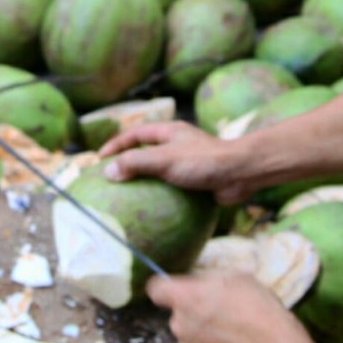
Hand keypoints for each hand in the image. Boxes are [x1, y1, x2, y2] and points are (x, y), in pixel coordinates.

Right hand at [100, 122, 262, 204]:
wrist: (242, 174)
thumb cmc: (204, 161)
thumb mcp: (165, 159)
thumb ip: (136, 163)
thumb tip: (109, 172)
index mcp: (169, 132)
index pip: (135, 134)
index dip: (116, 145)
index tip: (100, 159)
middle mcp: (178, 145)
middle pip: (146, 151)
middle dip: (129, 163)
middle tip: (112, 179)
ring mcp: (188, 163)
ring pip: (160, 171)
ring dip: (145, 181)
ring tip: (128, 197)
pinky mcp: (197, 181)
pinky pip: (173, 187)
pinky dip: (161, 196)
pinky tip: (153, 210)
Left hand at [146, 272, 309, 342]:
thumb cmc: (256, 308)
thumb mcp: (236, 279)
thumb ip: (210, 283)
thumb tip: (203, 288)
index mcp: (183, 296)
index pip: (156, 288)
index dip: (167, 288)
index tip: (179, 290)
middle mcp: (178, 324)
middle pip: (179, 316)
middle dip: (195, 314)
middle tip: (222, 314)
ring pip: (191, 338)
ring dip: (205, 336)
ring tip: (234, 337)